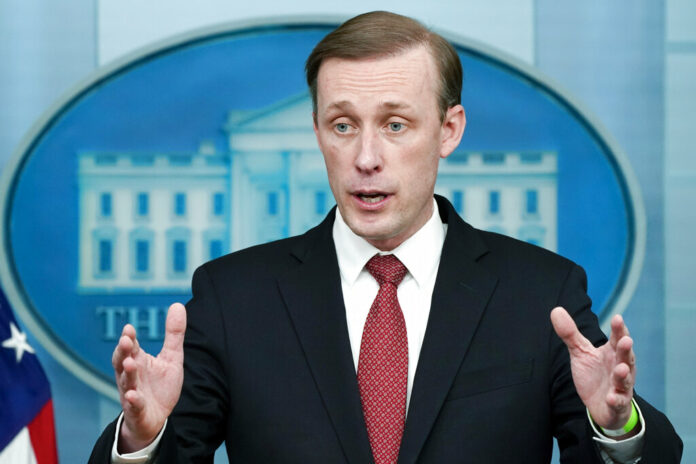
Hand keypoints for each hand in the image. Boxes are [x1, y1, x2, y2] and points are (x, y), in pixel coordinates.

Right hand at [112, 303, 186, 452]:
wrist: (156, 417)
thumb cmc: (160, 385)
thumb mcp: (172, 357)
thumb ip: (173, 334)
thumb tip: (178, 304)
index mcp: (138, 361)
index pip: (131, 346)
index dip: (129, 338)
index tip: (129, 328)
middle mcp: (131, 375)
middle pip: (122, 361)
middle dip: (123, 351)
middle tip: (126, 340)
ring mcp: (132, 393)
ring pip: (127, 382)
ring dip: (128, 373)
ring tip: (130, 363)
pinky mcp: (137, 410)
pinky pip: (134, 405)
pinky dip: (133, 400)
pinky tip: (133, 395)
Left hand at [550, 307, 635, 431]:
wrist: (601, 405)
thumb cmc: (594, 375)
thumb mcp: (580, 353)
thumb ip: (571, 334)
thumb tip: (556, 309)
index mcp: (612, 354)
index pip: (617, 339)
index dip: (618, 329)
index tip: (617, 318)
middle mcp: (620, 368)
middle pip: (625, 357)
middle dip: (626, 350)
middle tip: (626, 340)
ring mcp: (620, 387)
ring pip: (625, 380)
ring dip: (623, 375)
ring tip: (621, 369)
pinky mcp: (617, 405)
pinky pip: (618, 403)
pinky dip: (616, 401)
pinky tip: (612, 398)